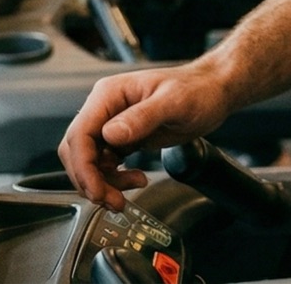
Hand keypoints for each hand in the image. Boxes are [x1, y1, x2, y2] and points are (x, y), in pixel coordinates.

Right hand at [59, 64, 233, 209]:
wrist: (212, 93)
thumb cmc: (196, 90)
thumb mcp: (173, 103)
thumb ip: (141, 117)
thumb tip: (111, 134)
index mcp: (109, 94)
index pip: (80, 134)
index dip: (83, 166)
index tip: (96, 190)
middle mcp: (106, 109)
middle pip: (78, 151)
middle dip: (90, 180)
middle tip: (111, 201)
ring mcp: (113, 124)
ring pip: (90, 162)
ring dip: (103, 183)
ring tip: (125, 195)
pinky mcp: (124, 139)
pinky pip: (105, 165)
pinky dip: (114, 179)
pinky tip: (135, 181)